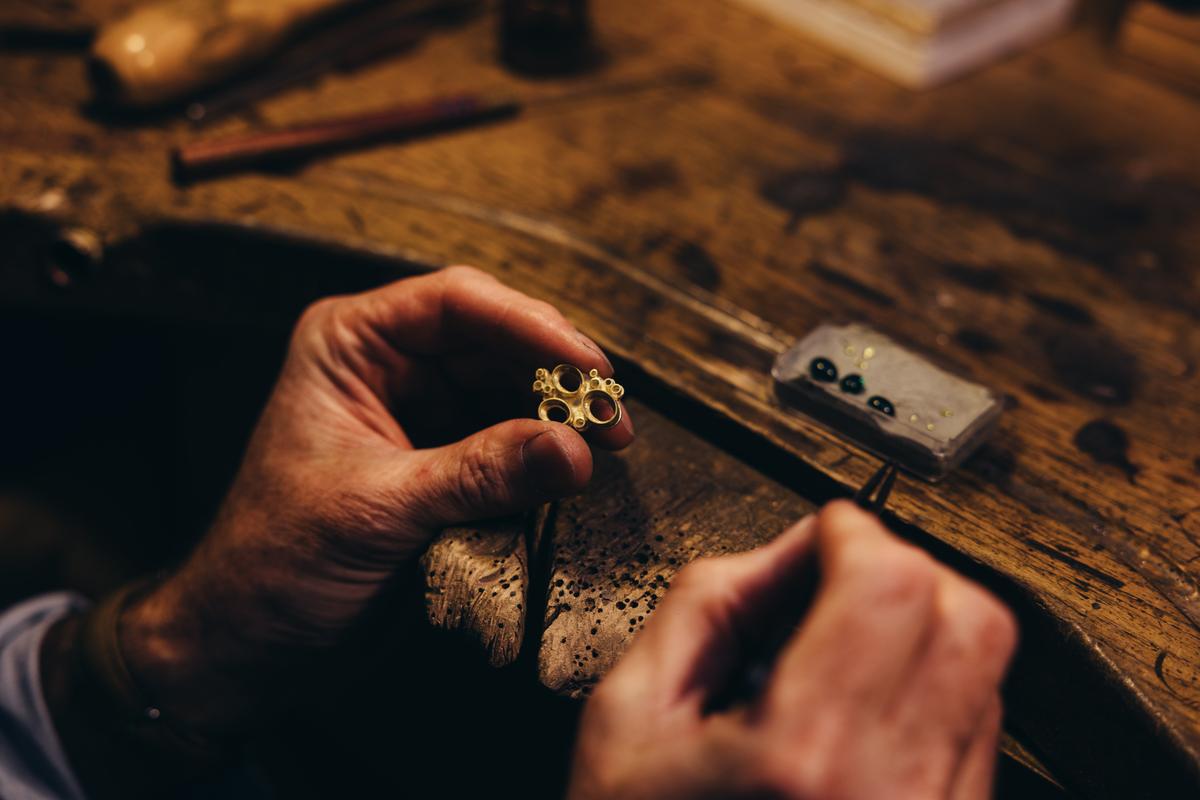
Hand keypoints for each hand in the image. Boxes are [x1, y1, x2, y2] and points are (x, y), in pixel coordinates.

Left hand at [119, 266, 632, 733]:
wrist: (250, 643)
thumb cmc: (275, 562)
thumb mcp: (380, 508)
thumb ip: (479, 473)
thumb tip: (573, 449)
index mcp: (350, 344)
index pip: (455, 303)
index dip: (530, 324)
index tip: (589, 364)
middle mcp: (389, 367)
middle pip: (495, 342)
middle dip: (557, 374)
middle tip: (611, 416)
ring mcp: (420, 415)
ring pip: (510, 391)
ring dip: (559, 416)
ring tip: (607, 444)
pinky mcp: (443, 465)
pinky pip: (509, 442)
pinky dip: (544, 454)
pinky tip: (574, 469)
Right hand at [568, 501, 1016, 799]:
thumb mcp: (629, 716)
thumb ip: (709, 603)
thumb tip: (790, 548)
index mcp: (805, 757)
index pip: (891, 584)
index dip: (856, 532)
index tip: (826, 532)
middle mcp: (893, 795)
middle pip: (966, 618)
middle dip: (903, 572)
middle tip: (839, 579)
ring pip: (985, 673)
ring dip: (920, 628)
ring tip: (843, 648)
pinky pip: (977, 735)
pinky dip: (931, 690)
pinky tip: (862, 706)